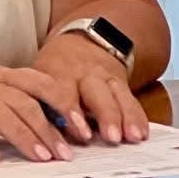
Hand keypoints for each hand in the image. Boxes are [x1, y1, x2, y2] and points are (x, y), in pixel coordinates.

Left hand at [32, 32, 149, 144]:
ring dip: (126, 117)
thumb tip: (36, 137)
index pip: (63, 90)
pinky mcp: (121, 82)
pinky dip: (138, 116)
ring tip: (132, 137)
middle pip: (96, 92)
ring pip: (117, 95)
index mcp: (58, 72)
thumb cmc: (55, 68)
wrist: (82, 39)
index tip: (80, 133)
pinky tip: (142, 133)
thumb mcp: (40, 77)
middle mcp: (83, 74)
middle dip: (105, 115)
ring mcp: (105, 77)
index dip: (71, 111)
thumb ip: (40, 103)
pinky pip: (131, 99)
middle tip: (111, 137)